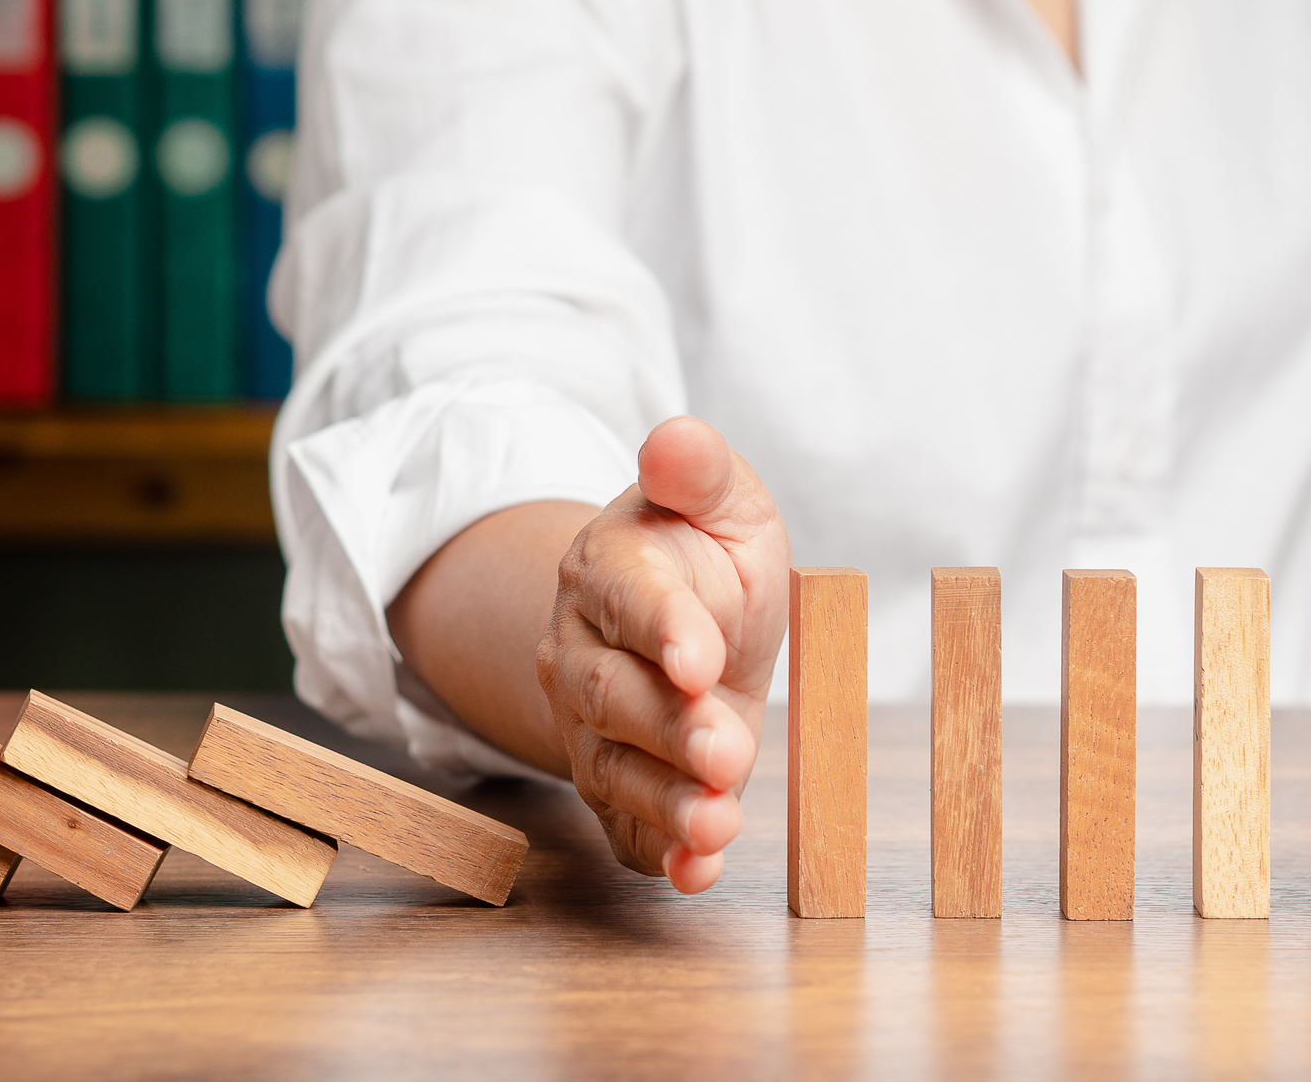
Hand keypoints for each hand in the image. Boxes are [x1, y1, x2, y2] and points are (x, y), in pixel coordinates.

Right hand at [536, 417, 791, 892]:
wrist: (681, 619)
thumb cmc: (701, 552)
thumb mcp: (720, 500)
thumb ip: (700, 471)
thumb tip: (676, 439)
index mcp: (607, 570)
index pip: (630, 599)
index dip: (663, 629)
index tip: (701, 658)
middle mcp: (583, 654)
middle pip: (615, 698)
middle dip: (670, 730)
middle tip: (728, 751)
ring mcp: (593, 727)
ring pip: (616, 771)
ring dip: (667, 804)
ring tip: (718, 824)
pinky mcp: (619, 783)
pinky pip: (625, 826)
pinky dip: (660, 854)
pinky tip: (697, 871)